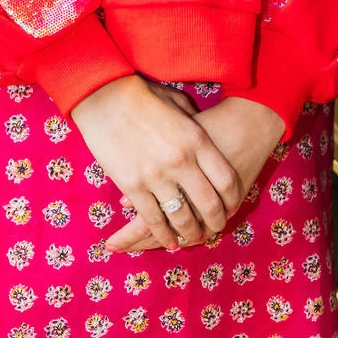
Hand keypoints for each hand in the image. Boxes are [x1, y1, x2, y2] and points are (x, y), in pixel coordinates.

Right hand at [70, 75, 241, 251]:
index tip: (232, 207)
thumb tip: (208, 145)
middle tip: (216, 229)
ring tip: (194, 238)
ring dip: (191, 233)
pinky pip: (153, 220)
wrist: (105, 98)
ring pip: (182, 217)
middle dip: (216, 222)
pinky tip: (169, 241)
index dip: (232, 199)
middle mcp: (181, 161)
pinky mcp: (132, 187)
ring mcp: (156, 176)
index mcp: (197, 139)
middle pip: (209, 204)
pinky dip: (163, 234)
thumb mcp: (180, 105)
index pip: (226, 180)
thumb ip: (196, 127)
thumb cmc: (144, 97)